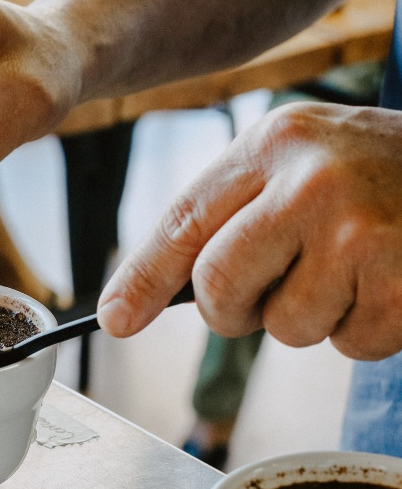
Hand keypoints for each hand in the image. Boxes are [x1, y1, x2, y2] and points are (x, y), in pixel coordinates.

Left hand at [97, 101, 401, 359]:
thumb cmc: (377, 176)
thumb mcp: (297, 166)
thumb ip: (229, 216)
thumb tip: (141, 299)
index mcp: (273, 143)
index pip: (184, 222)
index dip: (141, 278)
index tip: (115, 318)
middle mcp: (311, 180)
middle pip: (219, 285)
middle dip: (235, 307)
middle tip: (268, 292)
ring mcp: (362, 230)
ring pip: (283, 326)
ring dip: (310, 317)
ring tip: (349, 271)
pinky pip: (349, 345)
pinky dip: (364, 331)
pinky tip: (387, 285)